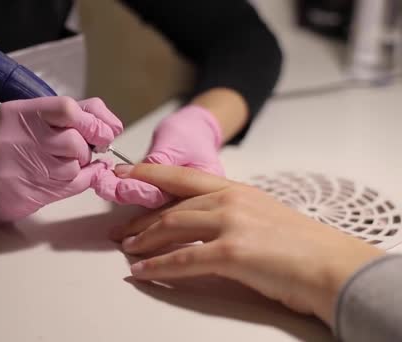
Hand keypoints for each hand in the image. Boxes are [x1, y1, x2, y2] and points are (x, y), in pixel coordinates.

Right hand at [0, 97, 122, 224]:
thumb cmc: (10, 147)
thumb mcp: (30, 120)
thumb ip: (68, 117)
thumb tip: (110, 126)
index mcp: (22, 113)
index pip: (68, 108)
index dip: (96, 119)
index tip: (107, 128)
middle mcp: (24, 138)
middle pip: (75, 139)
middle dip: (93, 143)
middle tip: (96, 145)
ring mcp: (29, 166)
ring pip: (77, 163)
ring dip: (82, 163)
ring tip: (68, 161)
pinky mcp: (38, 190)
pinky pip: (76, 182)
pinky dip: (82, 178)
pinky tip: (69, 174)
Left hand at [92, 105, 223, 207]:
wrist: (197, 130)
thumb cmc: (190, 133)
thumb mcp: (176, 141)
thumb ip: (158, 160)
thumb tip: (135, 173)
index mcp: (207, 188)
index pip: (171, 195)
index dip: (143, 192)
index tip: (121, 187)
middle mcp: (194, 201)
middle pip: (157, 205)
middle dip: (127, 195)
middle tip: (104, 186)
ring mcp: (178, 201)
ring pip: (147, 204)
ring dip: (122, 195)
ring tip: (102, 185)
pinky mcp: (163, 197)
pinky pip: (144, 198)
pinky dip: (125, 192)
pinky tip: (108, 187)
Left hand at [110, 163, 383, 327]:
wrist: (332, 266)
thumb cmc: (302, 246)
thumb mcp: (262, 216)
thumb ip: (232, 214)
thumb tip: (205, 224)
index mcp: (237, 190)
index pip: (182, 177)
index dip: (149, 174)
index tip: (124, 174)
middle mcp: (229, 200)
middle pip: (171, 207)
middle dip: (140, 220)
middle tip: (119, 230)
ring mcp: (229, 223)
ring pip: (171, 228)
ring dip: (144, 240)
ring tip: (127, 250)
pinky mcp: (231, 250)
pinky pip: (183, 259)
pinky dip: (158, 267)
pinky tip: (142, 273)